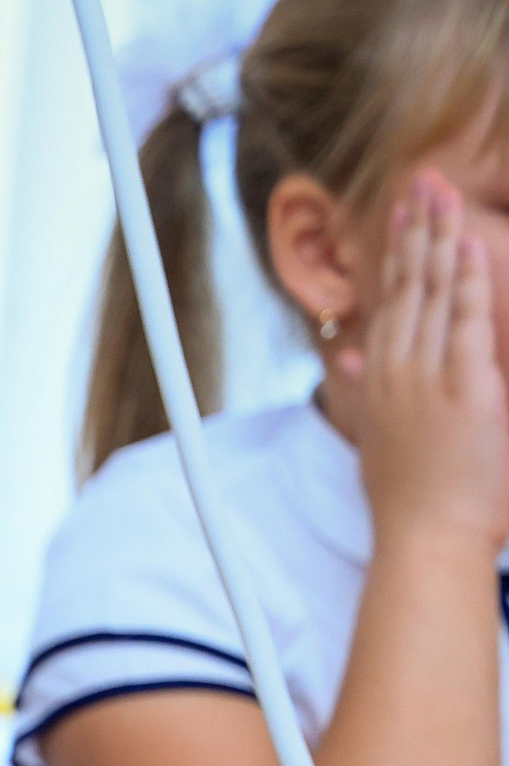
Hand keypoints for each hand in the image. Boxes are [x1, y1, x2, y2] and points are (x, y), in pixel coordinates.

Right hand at [345, 171, 508, 561]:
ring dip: (438, 241)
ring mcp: (426, 379)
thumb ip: (361, 388)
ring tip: (442, 195)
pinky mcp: (464, 391)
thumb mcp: (377, 438)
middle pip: (405, 287)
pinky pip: (464, 324)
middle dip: (415, 231)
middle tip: (421, 181)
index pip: (389, 302)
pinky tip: (467, 246)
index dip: (396, 253)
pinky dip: (466, 282)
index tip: (403, 213)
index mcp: (380, 380)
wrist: (424, 540)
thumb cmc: (410, 501)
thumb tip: (343, 353)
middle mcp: (396, 372)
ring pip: (431, 295)